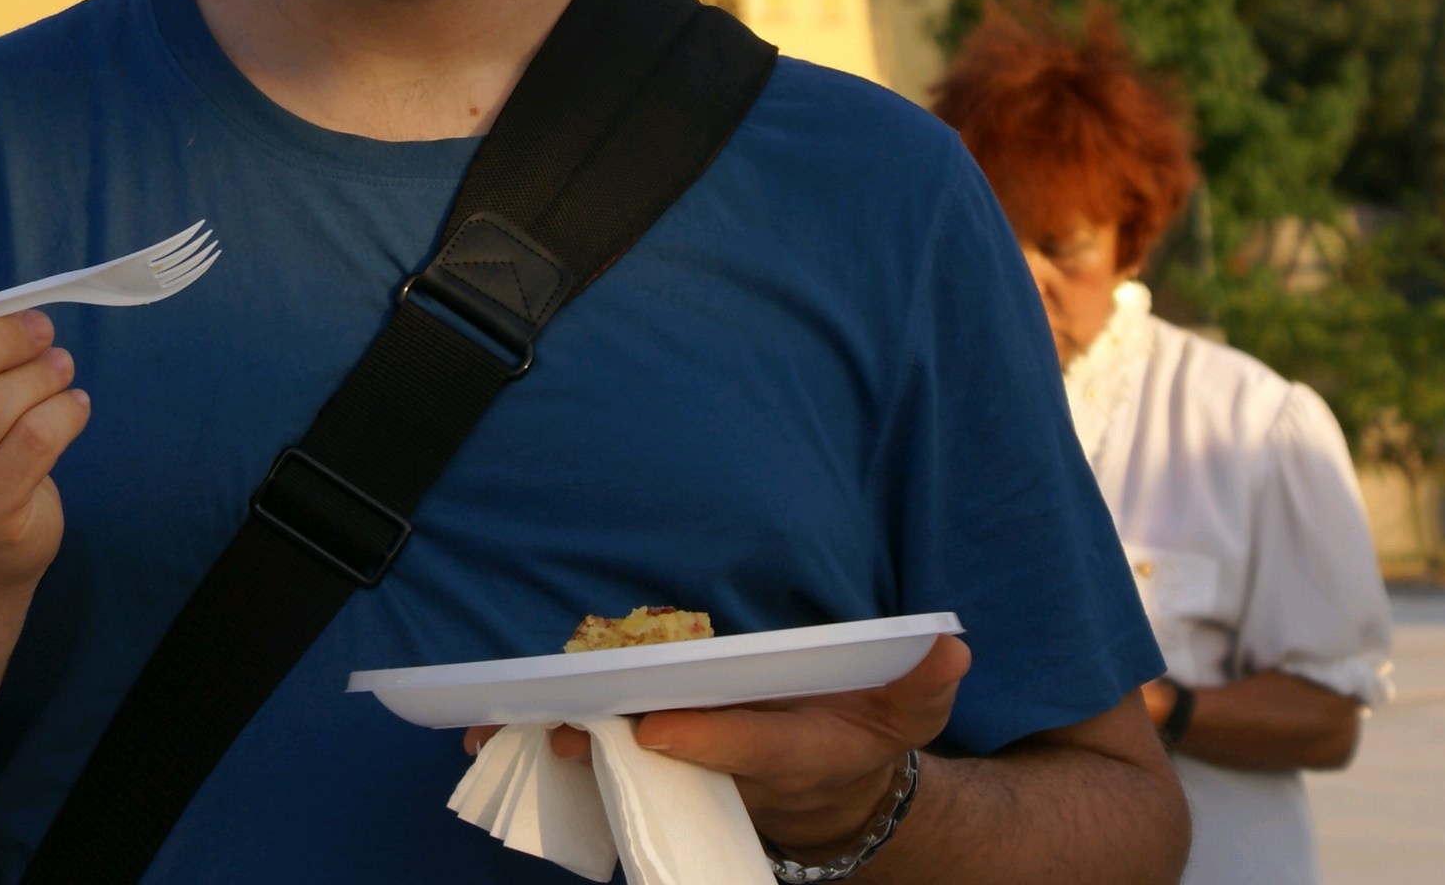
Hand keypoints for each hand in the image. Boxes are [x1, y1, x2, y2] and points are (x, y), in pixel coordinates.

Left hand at [464, 634, 969, 858]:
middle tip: (557, 724)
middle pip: (661, 764)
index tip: (655, 728)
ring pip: (616, 768)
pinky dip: (551, 744)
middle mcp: (730, 772)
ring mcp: (688, 775)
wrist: (833, 798)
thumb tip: (949, 646)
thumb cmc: (864, 735)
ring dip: (560, 748)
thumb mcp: (905, 712)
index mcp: (792, 751)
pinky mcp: (657, 769)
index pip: (746, 748)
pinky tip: (495, 730)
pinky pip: (598, 760)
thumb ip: (922, 682)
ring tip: (499, 728)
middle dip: (607, 745)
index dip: (703, 741)